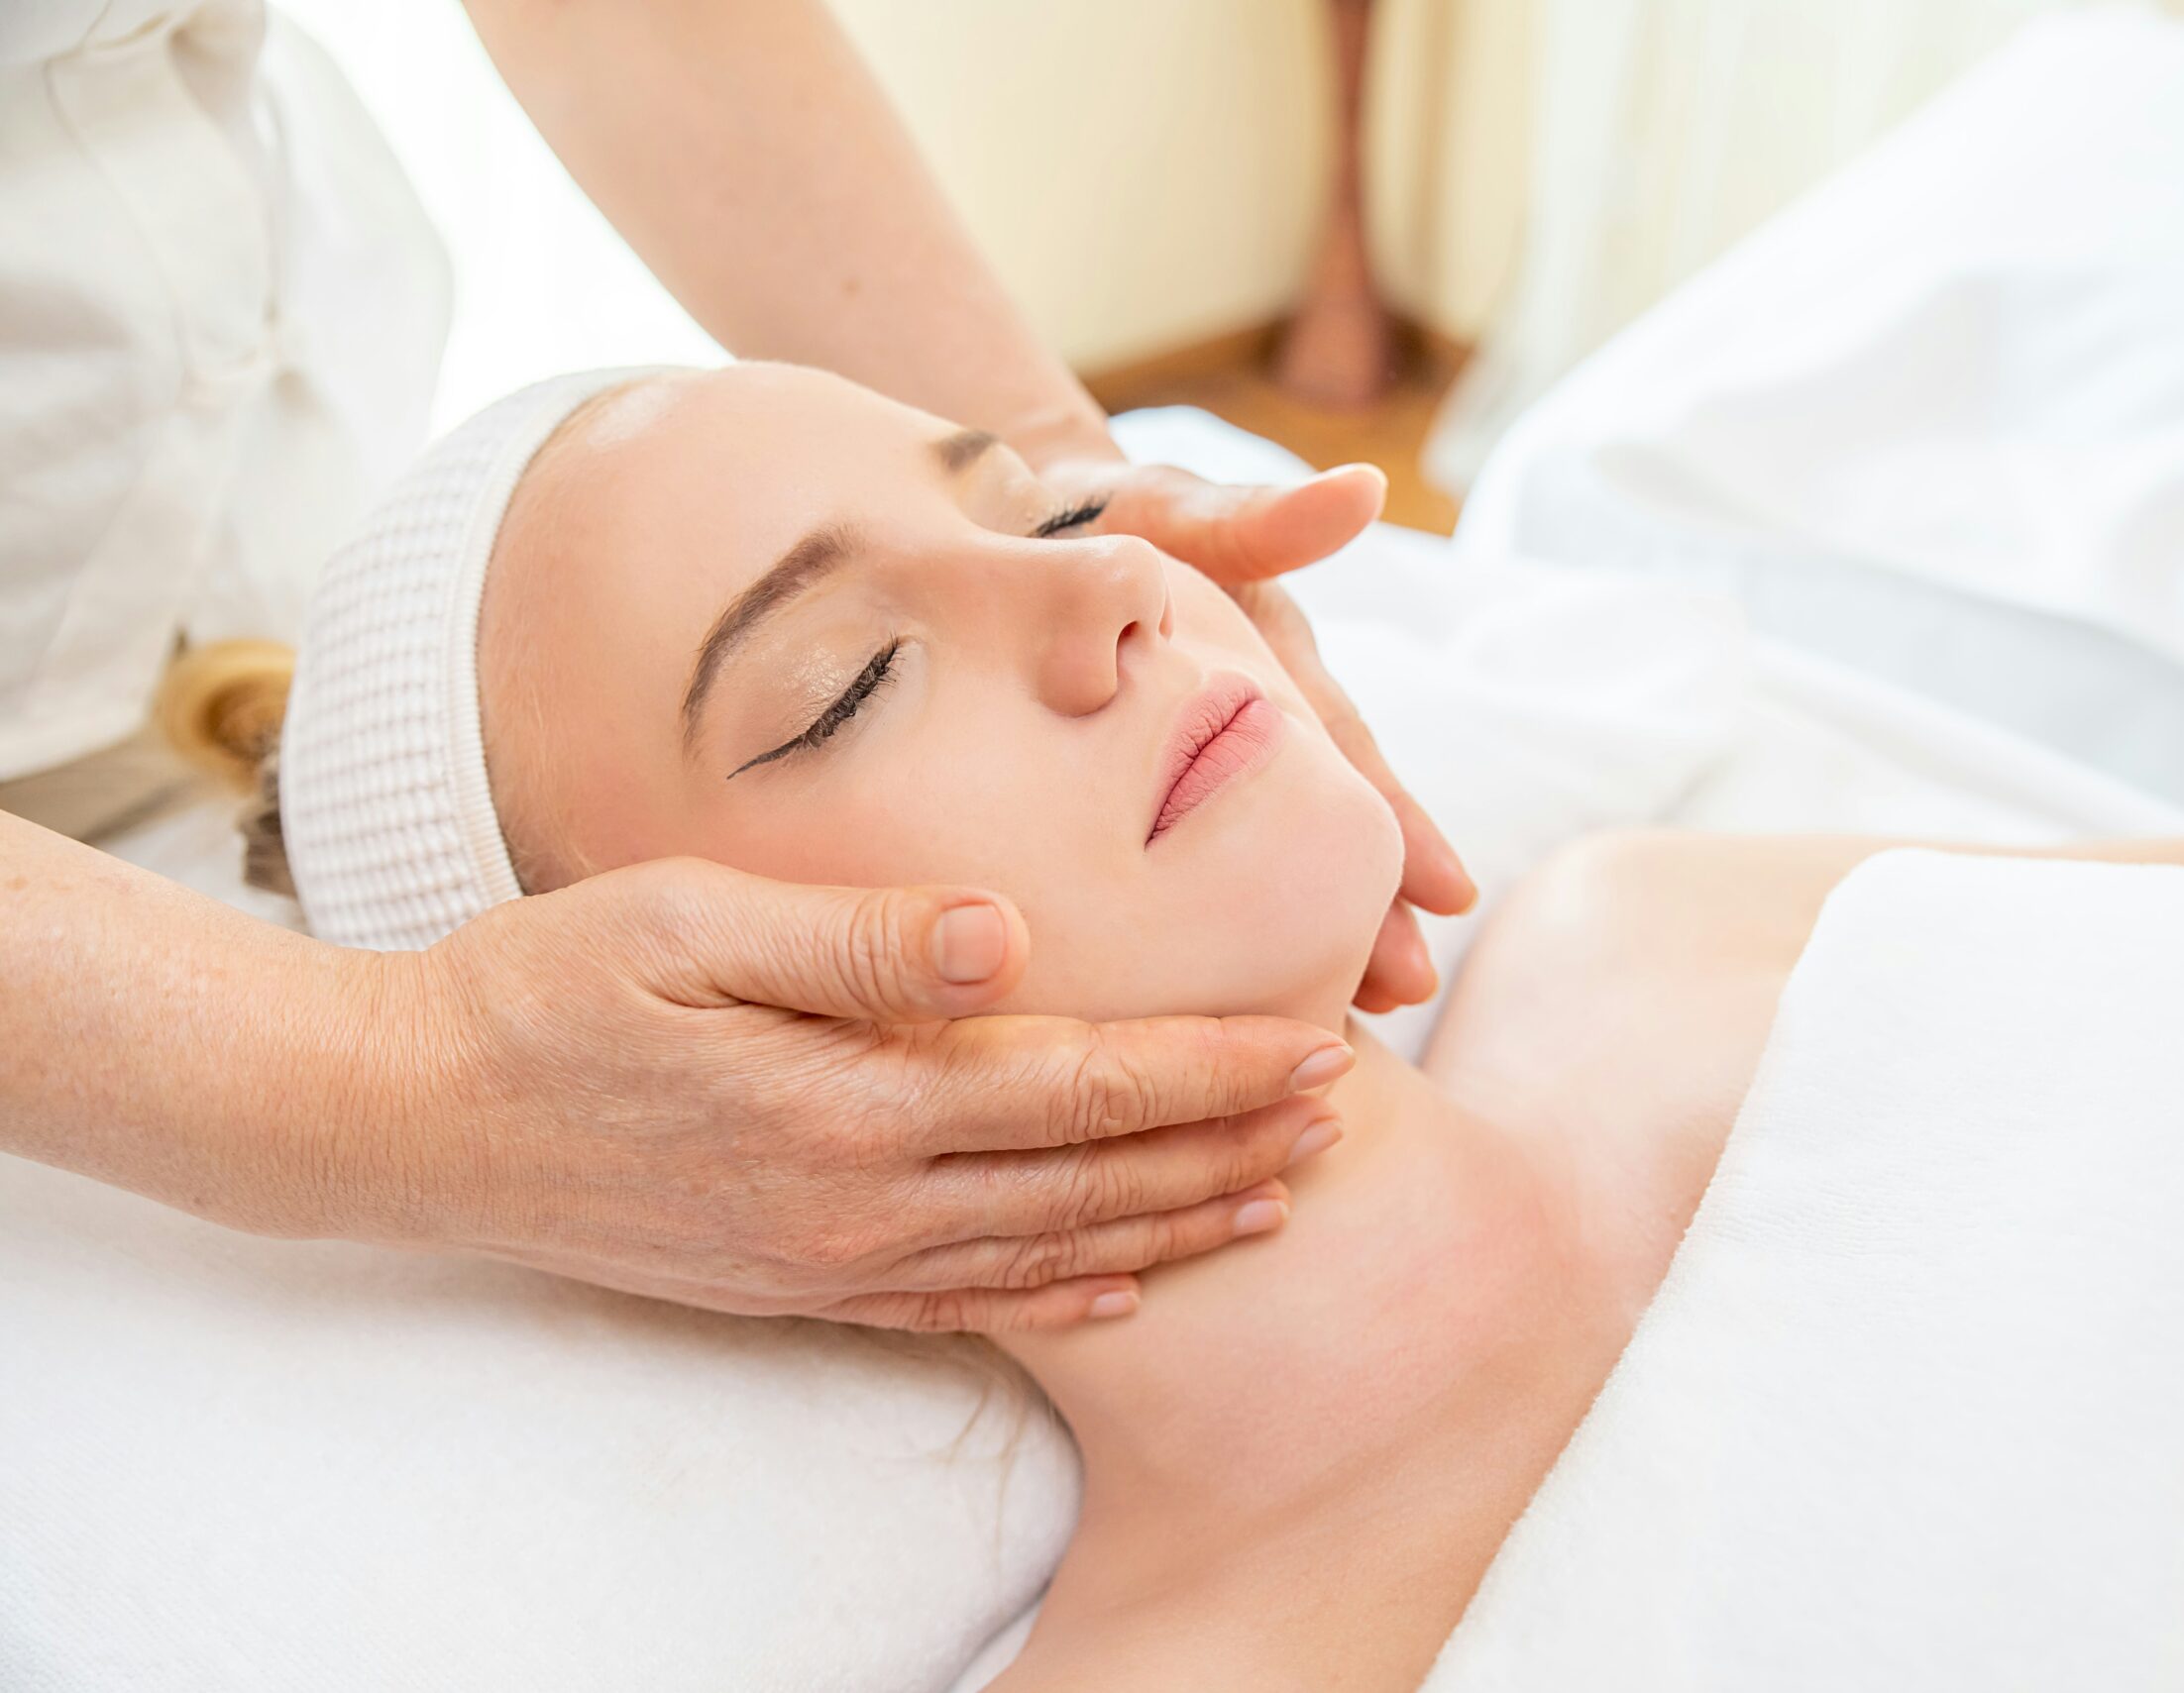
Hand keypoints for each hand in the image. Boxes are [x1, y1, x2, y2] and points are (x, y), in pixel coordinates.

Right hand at [332, 857, 1352, 1331]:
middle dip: (1227, 1147)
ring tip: (1274, 1199)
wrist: (412, 1117)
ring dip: (1172, 1223)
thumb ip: (857, 936)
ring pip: (1050, 1252)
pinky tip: (1124, 1286)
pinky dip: (1061, 1296)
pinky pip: (962, 1306)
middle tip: (1340, 1117)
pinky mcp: (795, 1284)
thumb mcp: (688, 921)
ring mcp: (831, 1258)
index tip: (1313, 1042)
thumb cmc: (548, 988)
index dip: (1208, 1068)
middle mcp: (861, 1199)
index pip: (1081, 1084)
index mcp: (853, 1098)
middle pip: (1092, 1178)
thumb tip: (1005, 934)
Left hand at [1041, 455, 1477, 1010]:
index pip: (1344, 752)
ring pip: (1251, 866)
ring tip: (1338, 1016)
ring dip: (1298, 938)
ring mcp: (1185, 774)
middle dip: (1366, 909)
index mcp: (1269, 667)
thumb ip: (1253, 515)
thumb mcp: (1165, 510)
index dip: (1398, 822)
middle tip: (1403, 989)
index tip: (1452, 895)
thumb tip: (1360, 490)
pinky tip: (1203, 1015)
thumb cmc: (1091, 516)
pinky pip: (1169, 879)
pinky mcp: (1123, 806)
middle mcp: (1245, 729)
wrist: (988, 534)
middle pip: (1314, 829)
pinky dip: (1200, 939)